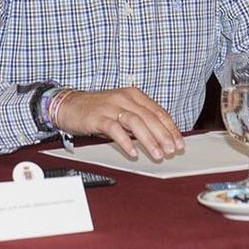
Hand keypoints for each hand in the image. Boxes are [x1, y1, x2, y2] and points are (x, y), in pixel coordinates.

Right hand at [54, 87, 184, 161]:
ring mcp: (110, 106)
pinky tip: (132, 152)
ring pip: (136, 122)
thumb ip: (139, 121)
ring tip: (157, 154)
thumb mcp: (122, 111)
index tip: (179, 143)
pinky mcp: (97, 117)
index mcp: (133, 95)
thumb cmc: (97, 110)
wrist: (69, 105)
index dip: (171, 128)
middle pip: (150, 117)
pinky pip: (114, 129)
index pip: (158, 112)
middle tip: (172, 150)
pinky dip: (125, 141)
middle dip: (164, 136)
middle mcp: (124, 98)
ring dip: (149, 140)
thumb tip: (160, 137)